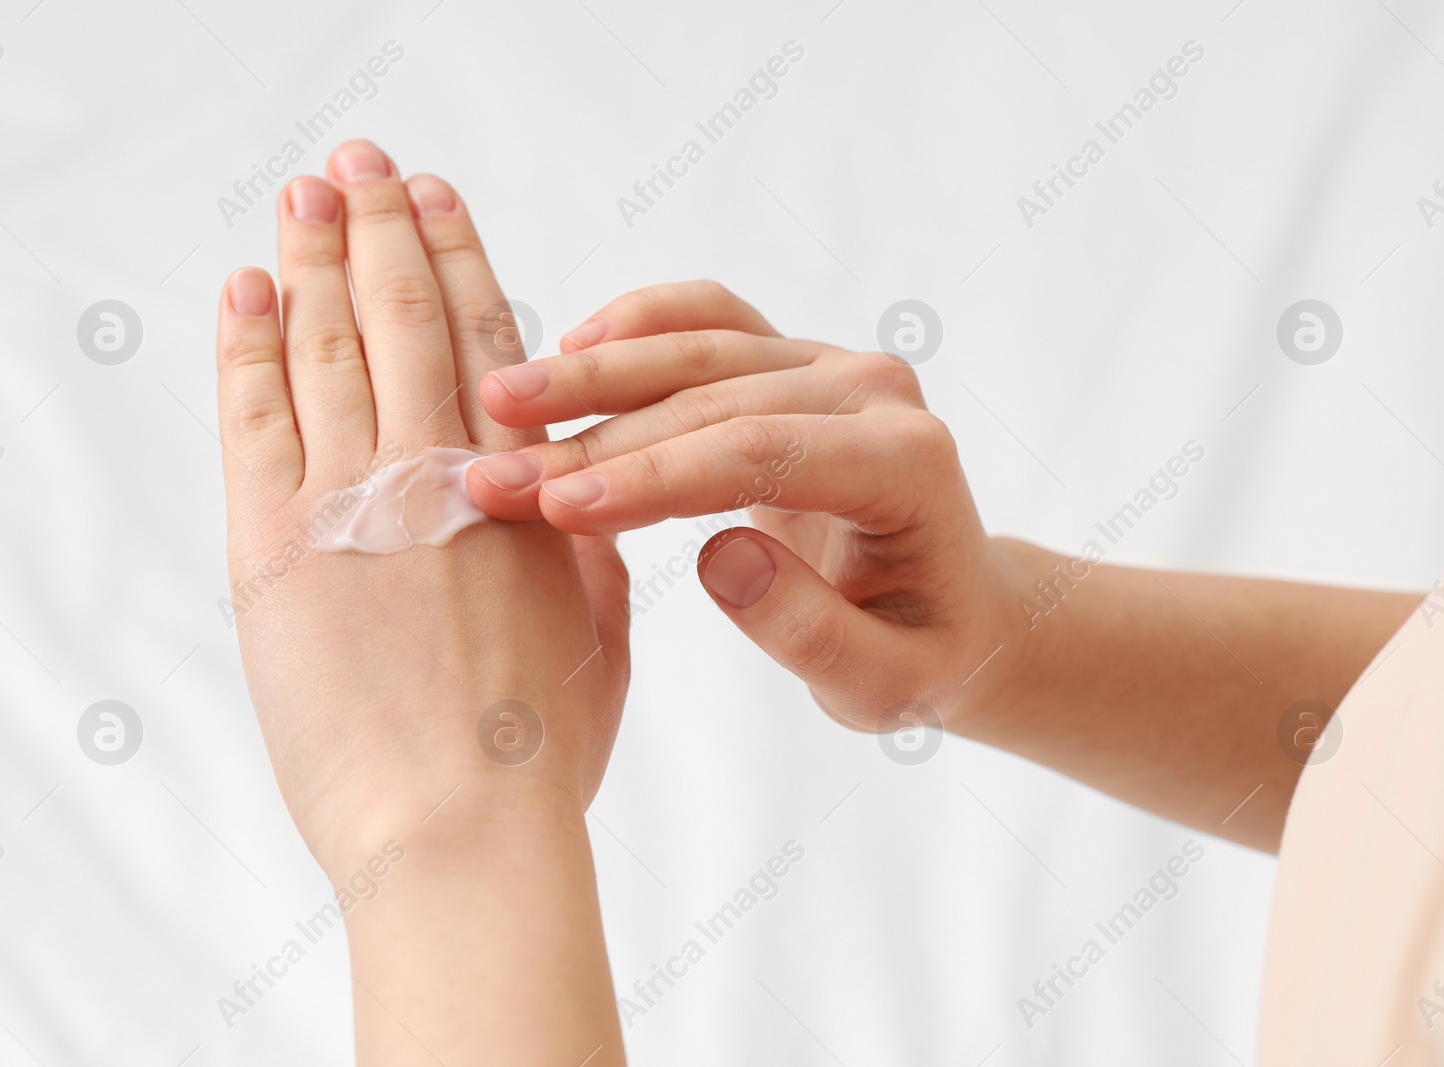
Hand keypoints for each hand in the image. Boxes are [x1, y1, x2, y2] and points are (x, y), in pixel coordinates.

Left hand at [214, 140, 629, 874]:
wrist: (462, 821)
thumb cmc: (541, 748)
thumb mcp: (599, 637)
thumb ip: (586, 551)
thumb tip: (583, 502)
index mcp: (522, 484)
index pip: (487, 338)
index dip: (457, 257)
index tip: (435, 200)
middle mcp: (438, 466)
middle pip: (402, 314)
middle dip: (379, 227)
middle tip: (360, 164)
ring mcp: (352, 497)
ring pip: (328, 343)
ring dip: (313, 257)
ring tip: (305, 195)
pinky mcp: (276, 543)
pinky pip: (255, 416)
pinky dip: (249, 344)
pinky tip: (248, 289)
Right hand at [464, 281, 1035, 738]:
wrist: (955, 607)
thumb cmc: (918, 654)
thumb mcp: (882, 683)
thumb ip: (810, 632)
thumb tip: (721, 559)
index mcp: (905, 463)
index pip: (756, 453)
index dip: (648, 477)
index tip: (553, 509)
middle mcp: (872, 392)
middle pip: (714, 394)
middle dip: (593, 437)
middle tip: (488, 475)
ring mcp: (833, 366)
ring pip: (700, 345)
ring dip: (593, 374)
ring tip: (497, 404)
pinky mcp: (796, 360)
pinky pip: (711, 319)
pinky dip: (639, 322)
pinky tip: (567, 343)